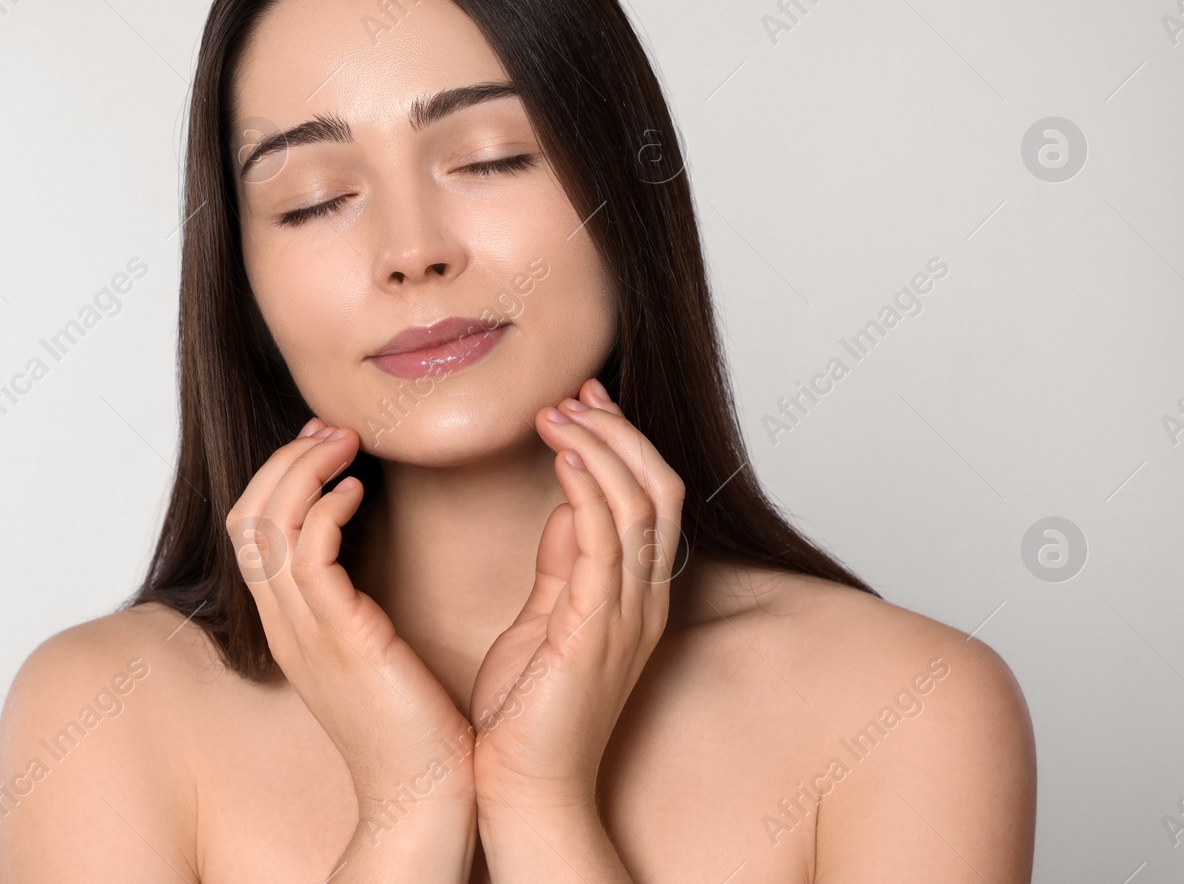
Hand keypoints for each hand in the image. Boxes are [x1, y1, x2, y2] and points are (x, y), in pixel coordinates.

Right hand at [225, 419, 476, 823]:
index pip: (252, 530)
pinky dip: (324, 507)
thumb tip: (365, 552)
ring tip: (344, 444)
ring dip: (301, 468)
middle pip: (245, 516)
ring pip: (266, 524)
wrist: (425, 795)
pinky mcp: (340, 638)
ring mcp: (304, 632)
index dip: (279, 475)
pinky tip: (359, 493)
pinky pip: (307, 554)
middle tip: (332, 430)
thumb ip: (355, 600)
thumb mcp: (370, 649)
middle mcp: (285, 625)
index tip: (326, 442)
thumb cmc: (414, 724)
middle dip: (283, 459)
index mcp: (291, 625)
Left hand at [468, 378, 684, 812]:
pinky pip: (608, 540)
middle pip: (659, 488)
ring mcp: (628, 615)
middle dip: (618, 431)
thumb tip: (564, 506)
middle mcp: (645, 601)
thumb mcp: (546, 620)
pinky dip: (590, 487)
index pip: (650, 498)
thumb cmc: (524, 715)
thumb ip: (563, 564)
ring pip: (641, 503)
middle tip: (572, 395)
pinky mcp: (598, 628)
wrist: (523, 789)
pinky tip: (563, 454)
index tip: (580, 400)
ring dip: (601, 446)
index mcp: (636, 597)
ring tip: (559, 412)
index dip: (622, 441)